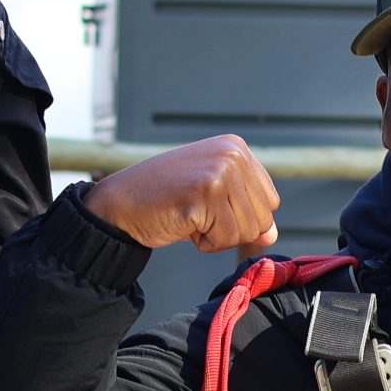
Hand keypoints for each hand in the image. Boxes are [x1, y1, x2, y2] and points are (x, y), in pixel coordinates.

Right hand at [83, 136, 279, 252]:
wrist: (119, 205)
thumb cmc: (164, 200)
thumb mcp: (213, 199)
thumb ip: (245, 211)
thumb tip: (271, 235)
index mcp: (236, 147)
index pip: (270, 201)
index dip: (242, 216)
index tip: (210, 206)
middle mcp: (232, 154)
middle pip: (263, 218)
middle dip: (231, 229)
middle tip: (197, 213)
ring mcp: (219, 171)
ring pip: (246, 232)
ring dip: (216, 237)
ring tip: (190, 216)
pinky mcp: (204, 193)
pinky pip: (223, 239)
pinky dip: (203, 242)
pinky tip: (182, 222)